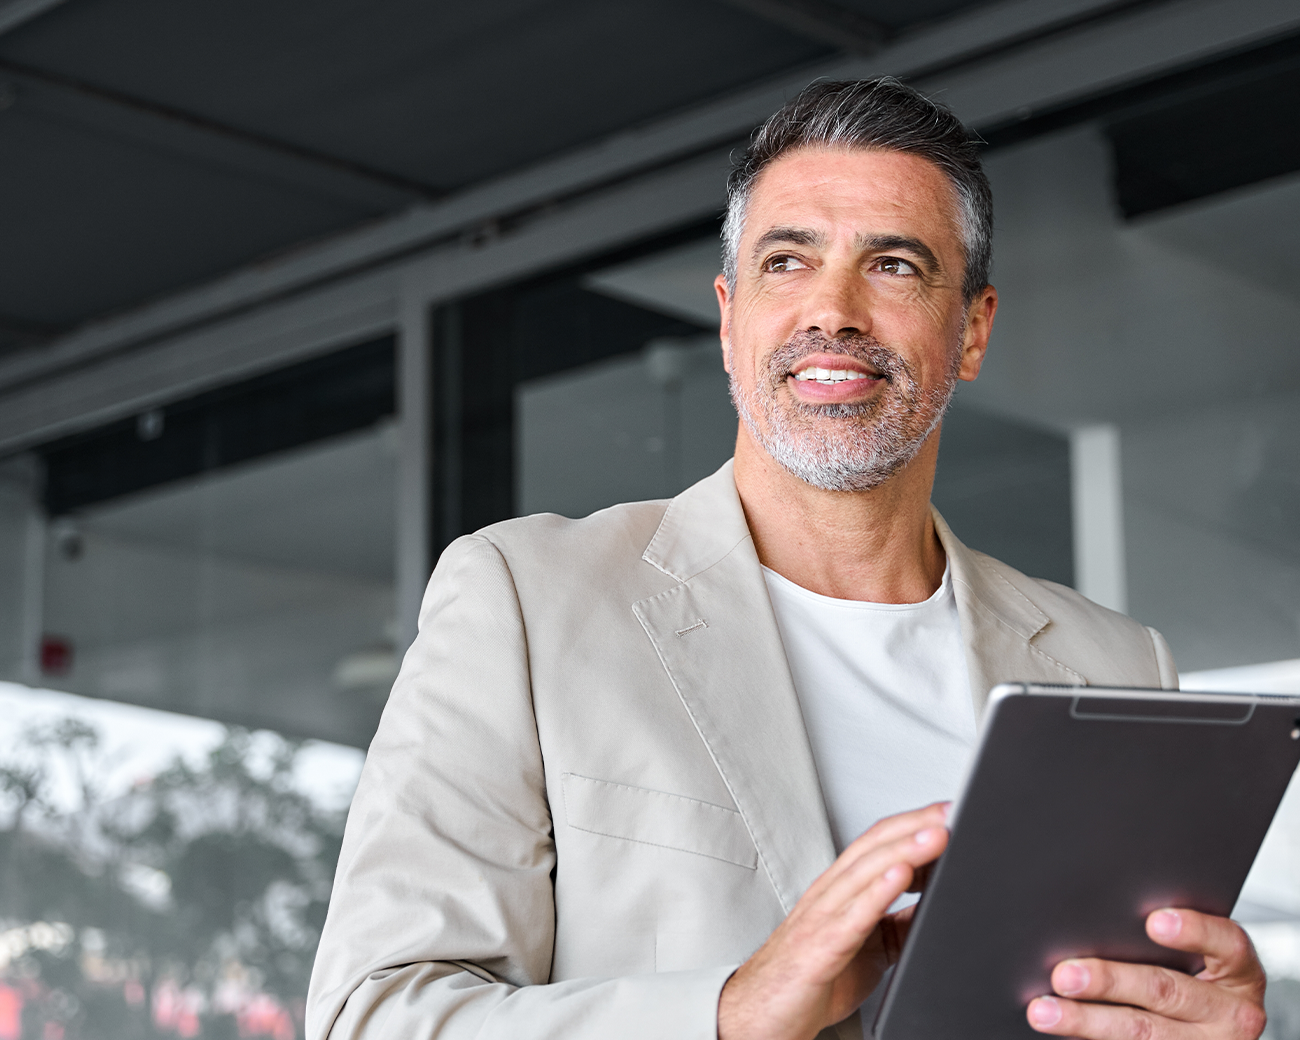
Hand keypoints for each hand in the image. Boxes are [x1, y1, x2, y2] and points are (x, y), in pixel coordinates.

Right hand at [717, 802, 949, 1039]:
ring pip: (864, 873)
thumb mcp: (868, 947)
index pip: (877, 843)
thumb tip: (931, 907)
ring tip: (935, 836)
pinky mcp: (820, 948)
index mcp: (840, 891)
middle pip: (874, 847)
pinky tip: (900, 876)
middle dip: (914, 826)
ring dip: (903, 851)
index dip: (912, 824)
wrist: (765, 1014)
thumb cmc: (810, 979)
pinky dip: (877, 893)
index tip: (947, 813)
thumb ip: (896, 924)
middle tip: (948, 812)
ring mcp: (823, 918)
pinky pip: (852, 917)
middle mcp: (830, 895)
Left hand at [1027, 909, 1267, 1039]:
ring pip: (1143, 1033)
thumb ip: (1158, 937)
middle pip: (1165, 990)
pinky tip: (1064, 1033)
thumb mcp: (1194, 956)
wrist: (1211, 1031)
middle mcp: (1233, 1014)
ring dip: (1086, 1021)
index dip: (1193, 931)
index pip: (1226, 943)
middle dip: (1108, 981)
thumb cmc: (1190, 975)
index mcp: (1240, 971)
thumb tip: (1094, 920)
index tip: (1153, 922)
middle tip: (1063, 975)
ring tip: (1045, 1011)